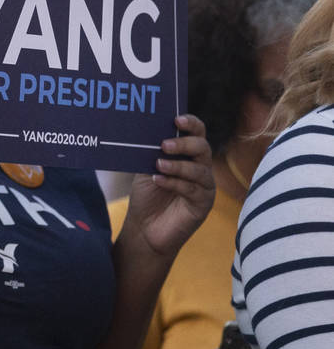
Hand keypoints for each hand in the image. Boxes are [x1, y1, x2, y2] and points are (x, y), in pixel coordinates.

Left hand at [124, 114, 214, 258]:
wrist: (144, 229)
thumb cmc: (147, 196)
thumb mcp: (146, 169)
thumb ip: (151, 151)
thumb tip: (147, 130)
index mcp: (188, 156)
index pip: (197, 134)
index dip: (191, 124)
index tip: (177, 119)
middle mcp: (200, 168)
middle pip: (202, 148)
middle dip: (184, 144)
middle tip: (164, 144)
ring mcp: (204, 187)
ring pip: (199, 170)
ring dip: (178, 165)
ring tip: (158, 164)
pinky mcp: (202, 205)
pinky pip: (193, 190)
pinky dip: (175, 183)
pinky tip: (159, 180)